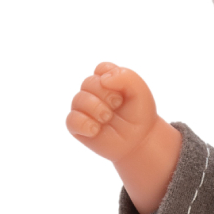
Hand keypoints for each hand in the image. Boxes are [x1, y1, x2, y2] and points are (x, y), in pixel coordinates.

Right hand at [66, 62, 180, 213]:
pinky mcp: (79, 129)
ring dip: (98, 110)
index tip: (127, 97)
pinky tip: (98, 129)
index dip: (117, 82)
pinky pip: (70, 120)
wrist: (141, 144)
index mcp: (106, 80)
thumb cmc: (141, 117)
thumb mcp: (142, 92)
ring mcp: (84, 111)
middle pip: (89, 83)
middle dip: (108, 98)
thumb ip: (127, 78)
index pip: (102, 69)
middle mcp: (92, 93)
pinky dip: (84, 124)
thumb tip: (104, 79)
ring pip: (79, 99)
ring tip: (110, 121)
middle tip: (121, 112)